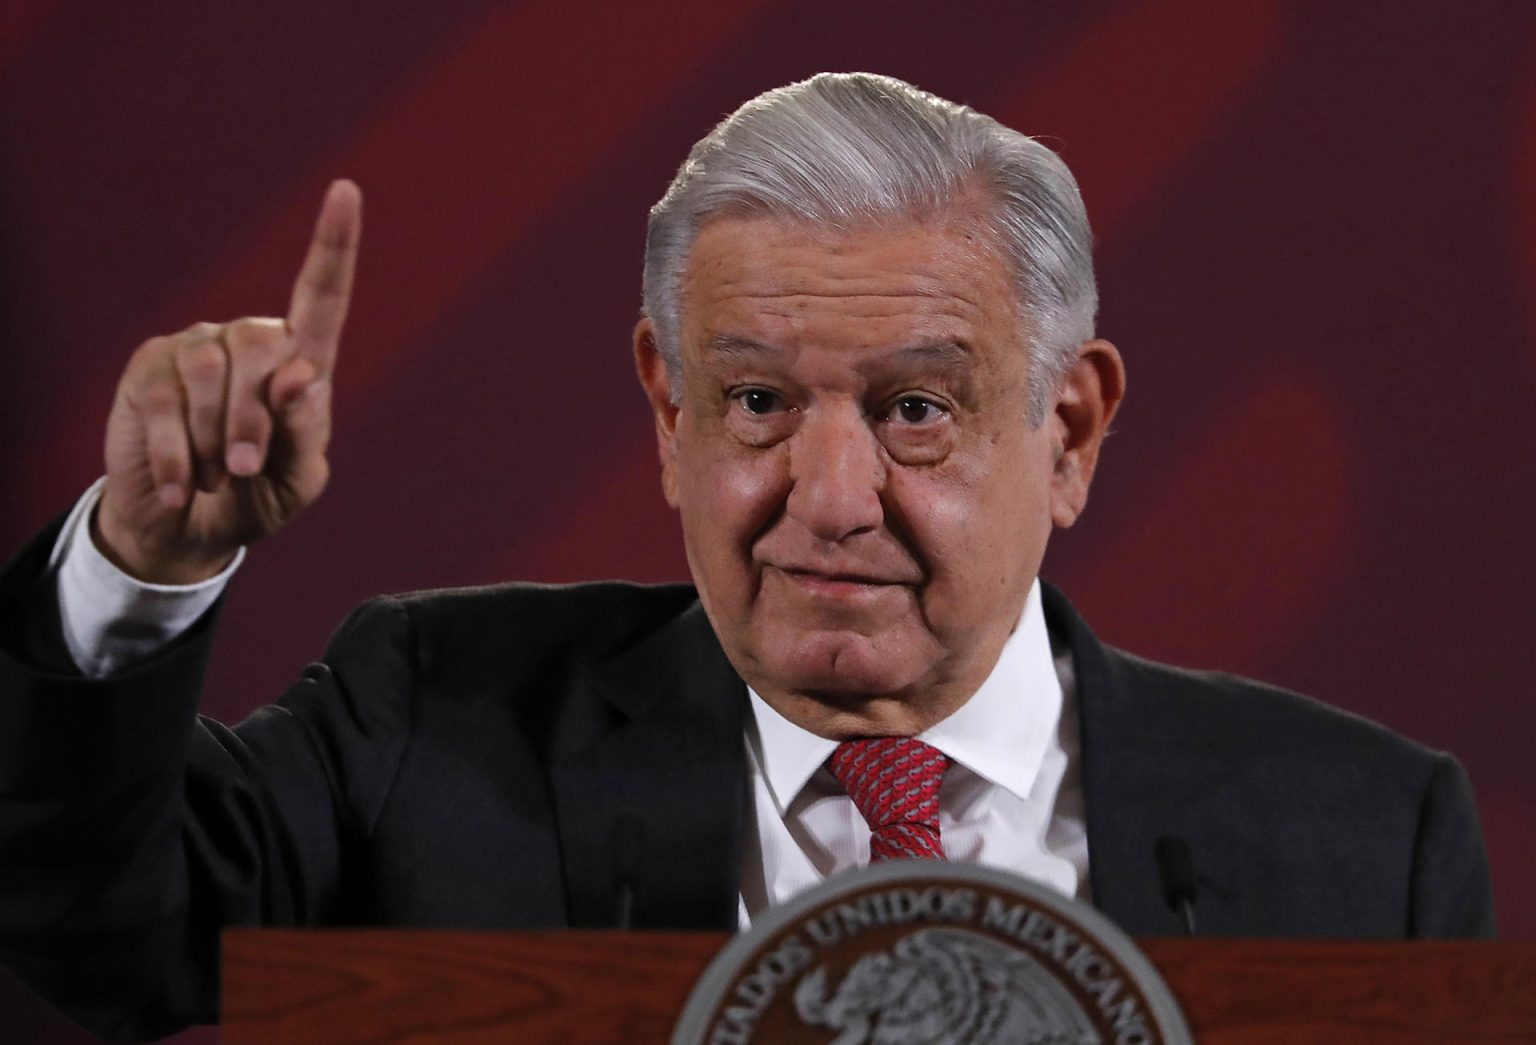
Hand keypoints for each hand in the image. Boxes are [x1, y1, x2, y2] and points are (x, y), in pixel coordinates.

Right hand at [96, 180, 361, 583]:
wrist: (190, 529)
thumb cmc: (257, 497)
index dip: (334, 244)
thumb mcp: (296, 481)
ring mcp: (195, 348)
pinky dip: (177, 458)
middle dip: (253, 418)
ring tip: (215, 477)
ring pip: (209, 374)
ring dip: (213, 441)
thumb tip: (296, 374)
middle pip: (262, 348)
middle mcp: (249, 342)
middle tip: (244, 468)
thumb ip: (305, 434)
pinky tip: (182, 488)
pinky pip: (165, 403)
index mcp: (301, 362)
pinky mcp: (149, 368)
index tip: (346, 191)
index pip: (323, 297)